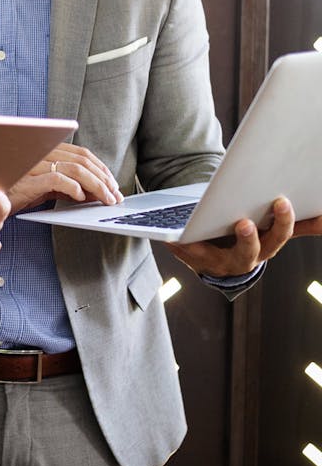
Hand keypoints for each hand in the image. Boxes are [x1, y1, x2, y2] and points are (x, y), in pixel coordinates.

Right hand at [8, 143, 122, 212]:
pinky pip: (57, 179)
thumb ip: (66, 186)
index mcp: (44, 150)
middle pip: (82, 160)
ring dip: (96, 185)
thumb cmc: (13, 194)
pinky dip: (73, 187)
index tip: (113, 184)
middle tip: (115, 195)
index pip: (81, 153)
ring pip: (75, 169)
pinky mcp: (27, 180)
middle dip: (103, 178)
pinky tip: (81, 198)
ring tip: (106, 199)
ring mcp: (33, 165)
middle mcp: (39, 153)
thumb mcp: (44, 188)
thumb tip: (94, 192)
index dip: (100, 167)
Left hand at [169, 196, 321, 277]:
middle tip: (245, 223)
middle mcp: (244, 260)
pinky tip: (167, 235)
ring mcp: (217, 263)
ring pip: (211, 257)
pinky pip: (182, 252)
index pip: (279, 236)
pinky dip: (174, 244)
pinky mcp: (193, 258)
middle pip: (250, 251)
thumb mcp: (273, 229)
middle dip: (249, 238)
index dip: (282, 222)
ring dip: (206, 245)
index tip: (282, 202)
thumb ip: (299, 224)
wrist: (221, 257)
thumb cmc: (249, 236)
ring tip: (192, 232)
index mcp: (266, 247)